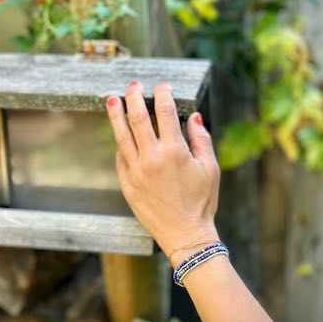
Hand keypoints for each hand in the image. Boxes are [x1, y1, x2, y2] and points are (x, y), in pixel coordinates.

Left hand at [106, 81, 220, 264]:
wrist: (185, 236)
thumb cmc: (202, 204)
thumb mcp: (210, 170)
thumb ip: (202, 140)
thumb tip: (194, 117)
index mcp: (175, 151)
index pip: (165, 112)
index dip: (162, 94)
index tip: (161, 87)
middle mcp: (152, 158)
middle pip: (137, 118)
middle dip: (134, 97)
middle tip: (132, 86)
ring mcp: (136, 172)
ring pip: (122, 136)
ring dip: (116, 115)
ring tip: (112, 100)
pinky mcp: (128, 186)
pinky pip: (121, 159)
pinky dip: (121, 145)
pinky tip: (121, 136)